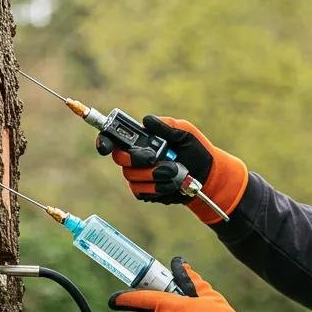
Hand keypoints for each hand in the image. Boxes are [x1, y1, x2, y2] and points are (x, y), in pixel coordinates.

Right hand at [106, 116, 248, 223]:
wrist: (206, 176)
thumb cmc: (196, 151)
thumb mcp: (185, 133)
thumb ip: (166, 126)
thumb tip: (146, 120)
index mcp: (141, 140)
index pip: (113, 138)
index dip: (104, 141)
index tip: (106, 146)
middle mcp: (135, 157)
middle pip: (119, 159)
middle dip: (136, 158)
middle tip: (154, 157)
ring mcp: (139, 176)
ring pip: (132, 178)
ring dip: (154, 175)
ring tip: (174, 171)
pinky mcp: (146, 192)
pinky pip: (141, 192)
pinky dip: (158, 188)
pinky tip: (172, 183)